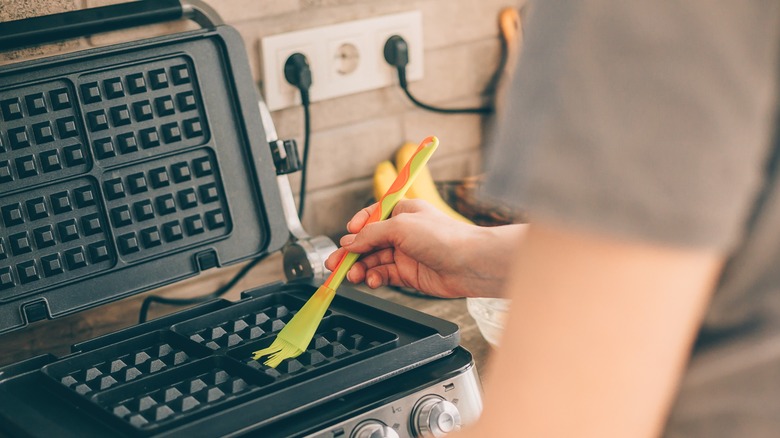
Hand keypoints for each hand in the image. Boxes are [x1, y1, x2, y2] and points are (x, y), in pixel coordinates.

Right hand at [325, 199, 523, 297]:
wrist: (469, 263)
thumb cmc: (444, 237)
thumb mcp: (400, 226)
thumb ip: (371, 234)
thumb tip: (349, 242)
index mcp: (402, 212)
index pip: (371, 218)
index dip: (356, 228)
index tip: (345, 238)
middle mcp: (402, 232)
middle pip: (368, 242)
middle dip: (350, 253)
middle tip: (334, 264)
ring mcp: (405, 254)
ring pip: (373, 261)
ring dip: (360, 268)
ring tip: (352, 275)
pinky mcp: (408, 274)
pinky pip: (383, 275)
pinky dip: (374, 278)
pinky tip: (370, 281)